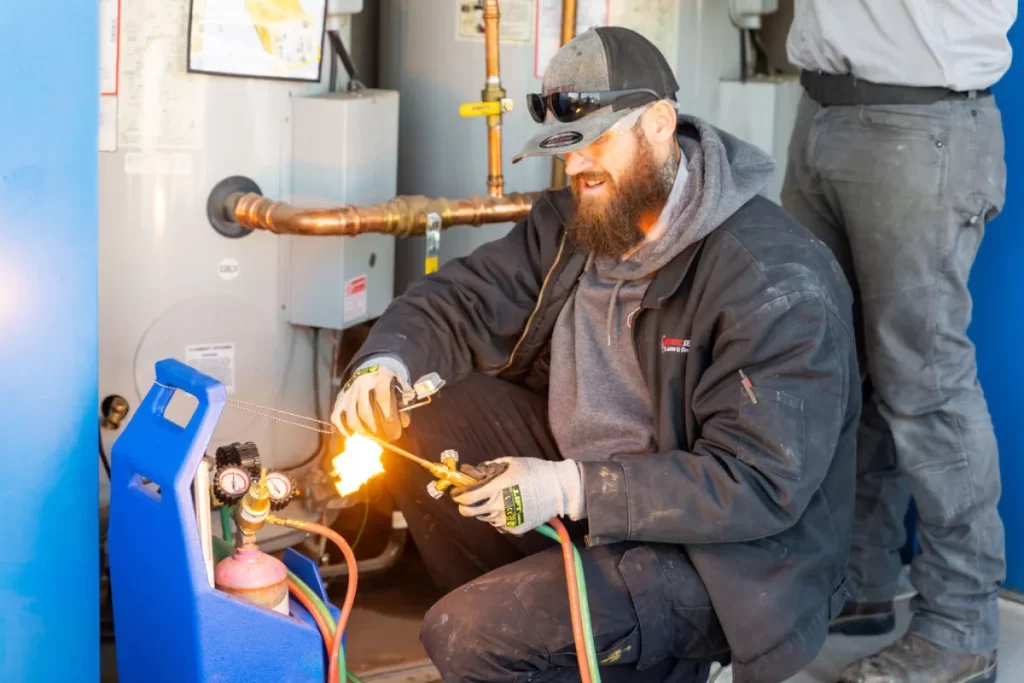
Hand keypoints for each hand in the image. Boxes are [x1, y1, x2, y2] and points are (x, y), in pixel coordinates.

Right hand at [331, 363, 409, 440]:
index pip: (383, 401)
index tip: (396, 432)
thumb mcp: (401, 385)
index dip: (390, 421)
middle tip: (386, 438)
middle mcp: (362, 384)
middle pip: (366, 412)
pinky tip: (354, 435)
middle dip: (377, 430)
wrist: (370, 367)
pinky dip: (344, 430)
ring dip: (363, 432)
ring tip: (372, 437)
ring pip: (352, 418)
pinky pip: (337, 418)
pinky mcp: (339, 399)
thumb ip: (405, 402)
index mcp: (381, 378)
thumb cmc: (389, 382)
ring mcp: (348, 392)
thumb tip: (404, 422)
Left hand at [451, 457, 584, 534]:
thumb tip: (472, 471)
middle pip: (469, 512)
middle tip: (470, 499)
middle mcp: (498, 505)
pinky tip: (510, 507)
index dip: (458, 495)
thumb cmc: (535, 471)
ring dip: (484, 510)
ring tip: (497, 500)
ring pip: (484, 518)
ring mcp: (506, 519)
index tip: (457, 493)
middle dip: (465, 506)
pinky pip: (499, 524)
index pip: (465, 497)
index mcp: (496, 488)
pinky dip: (499, 517)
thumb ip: (489, 467)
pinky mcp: (514, 528)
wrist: (559, 490)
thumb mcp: (511, 463)